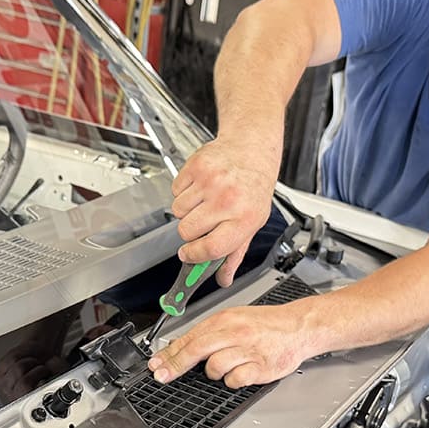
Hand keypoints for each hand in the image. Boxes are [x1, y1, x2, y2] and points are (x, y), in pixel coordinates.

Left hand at [147, 301, 322, 388]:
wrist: (298, 326)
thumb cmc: (266, 324)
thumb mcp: (234, 318)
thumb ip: (209, 332)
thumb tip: (181, 346)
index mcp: (225, 319)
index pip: (190, 337)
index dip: (169, 353)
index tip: (155, 365)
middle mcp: (235, 333)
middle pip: (196, 350)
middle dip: (175, 365)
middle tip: (162, 376)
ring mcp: (248, 350)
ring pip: (215, 366)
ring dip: (213, 373)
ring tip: (224, 368)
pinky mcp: (261, 366)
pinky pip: (236, 379)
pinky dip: (232, 381)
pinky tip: (239, 374)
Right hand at [171, 138, 278, 286]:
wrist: (251, 149)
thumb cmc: (253, 187)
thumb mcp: (252, 223)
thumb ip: (234, 253)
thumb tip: (223, 278)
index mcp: (244, 219)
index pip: (211, 248)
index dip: (195, 256)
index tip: (188, 255)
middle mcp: (227, 200)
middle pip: (187, 231)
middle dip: (190, 232)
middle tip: (202, 222)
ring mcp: (210, 182)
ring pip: (177, 211)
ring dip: (186, 210)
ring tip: (204, 200)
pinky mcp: (196, 167)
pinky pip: (175, 191)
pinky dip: (183, 191)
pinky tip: (200, 186)